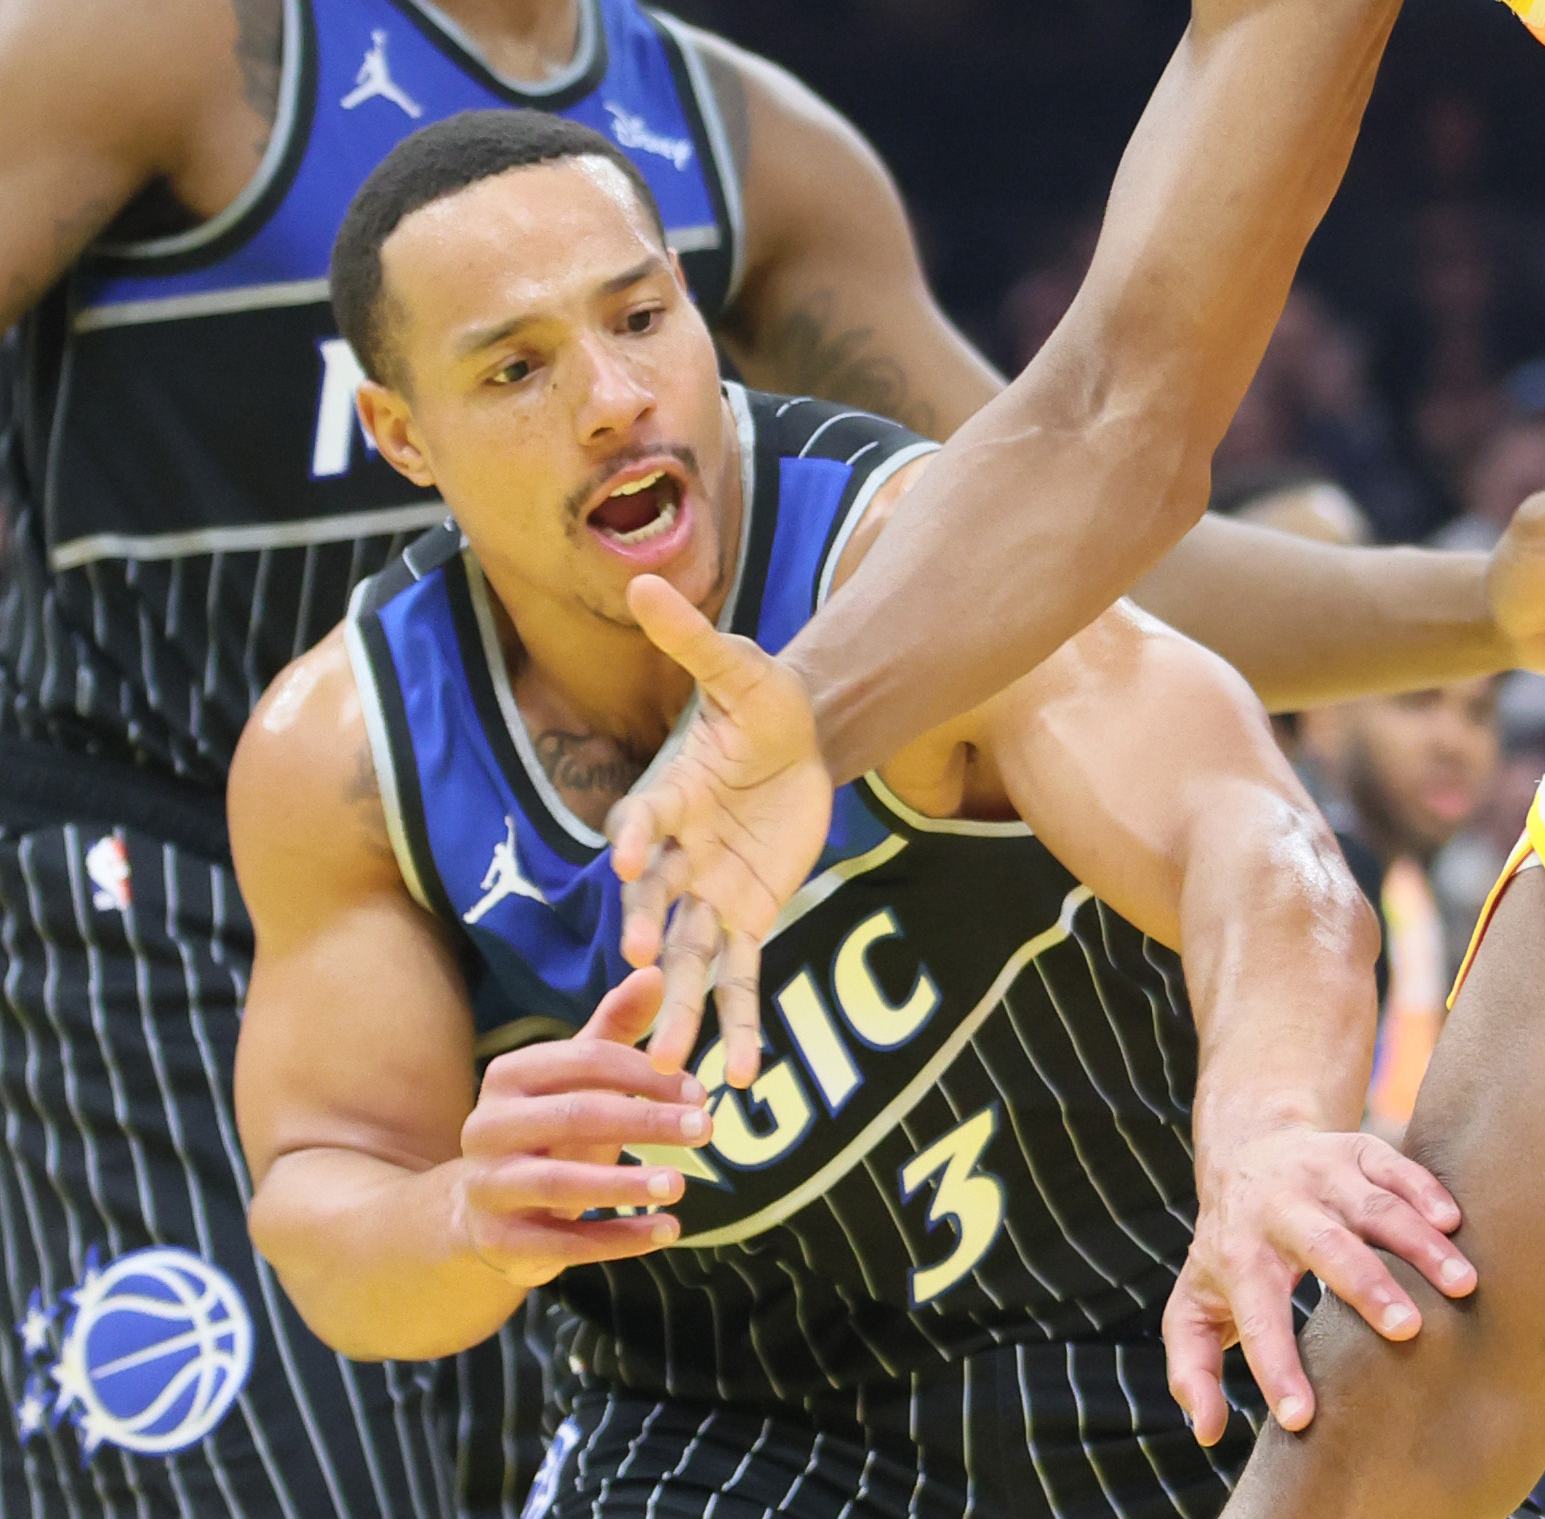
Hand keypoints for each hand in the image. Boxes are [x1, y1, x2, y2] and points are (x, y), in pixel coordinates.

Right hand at [451, 970, 705, 1287]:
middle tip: (708, 1128)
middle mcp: (487, 1127)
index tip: (701, 1091)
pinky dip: (619, 1239)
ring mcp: (488, 1187)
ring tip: (683, 1184)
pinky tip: (668, 1231)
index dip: (649, 1073)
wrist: (479, 1211)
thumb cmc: (549, 1129)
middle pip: (577, 1115)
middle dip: (648, 1120)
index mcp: (509, 1076)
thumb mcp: (578, 1078)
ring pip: (563, 1183)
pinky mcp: (498, 1243)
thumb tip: (657, 970)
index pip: (587, 1060)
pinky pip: (563, 1244)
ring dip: (629, 1184)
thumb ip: (616, 1028)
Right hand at [608, 574, 834, 1085]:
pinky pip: (739, 976)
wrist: (802, 735)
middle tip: (637, 972)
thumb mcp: (737, 666)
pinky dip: (741, 1023)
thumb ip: (693, 637)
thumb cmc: (759, 699)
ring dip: (680, 1009)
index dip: (635, 840)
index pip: (641, 822)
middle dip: (646, 939)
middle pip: (652, 905)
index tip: (630, 859)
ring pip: (686, 959)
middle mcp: (673, 856)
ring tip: (672, 1066)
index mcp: (663, 797)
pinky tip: (746, 1077)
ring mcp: (705, 894)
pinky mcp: (745, 916)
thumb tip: (642, 578)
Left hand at [1163, 1120, 1476, 1445]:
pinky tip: (1455, 1224)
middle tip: (1409, 1330)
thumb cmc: (1228, 1248)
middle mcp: (1279, 1208)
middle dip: (1367, 1287)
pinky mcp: (1356, 1149)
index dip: (1277, 1368)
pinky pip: (1396, 1165)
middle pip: (1326, 1246)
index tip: (1303, 1418)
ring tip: (1462, 1284)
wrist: (1247, 1148)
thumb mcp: (1193, 1306)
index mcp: (1237, 1255)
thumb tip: (1209, 1432)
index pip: (1258, 1319)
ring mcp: (1322, 1172)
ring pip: (1374, 1206)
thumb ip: (1191, 1369)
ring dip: (1419, 1244)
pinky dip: (1426, 1191)